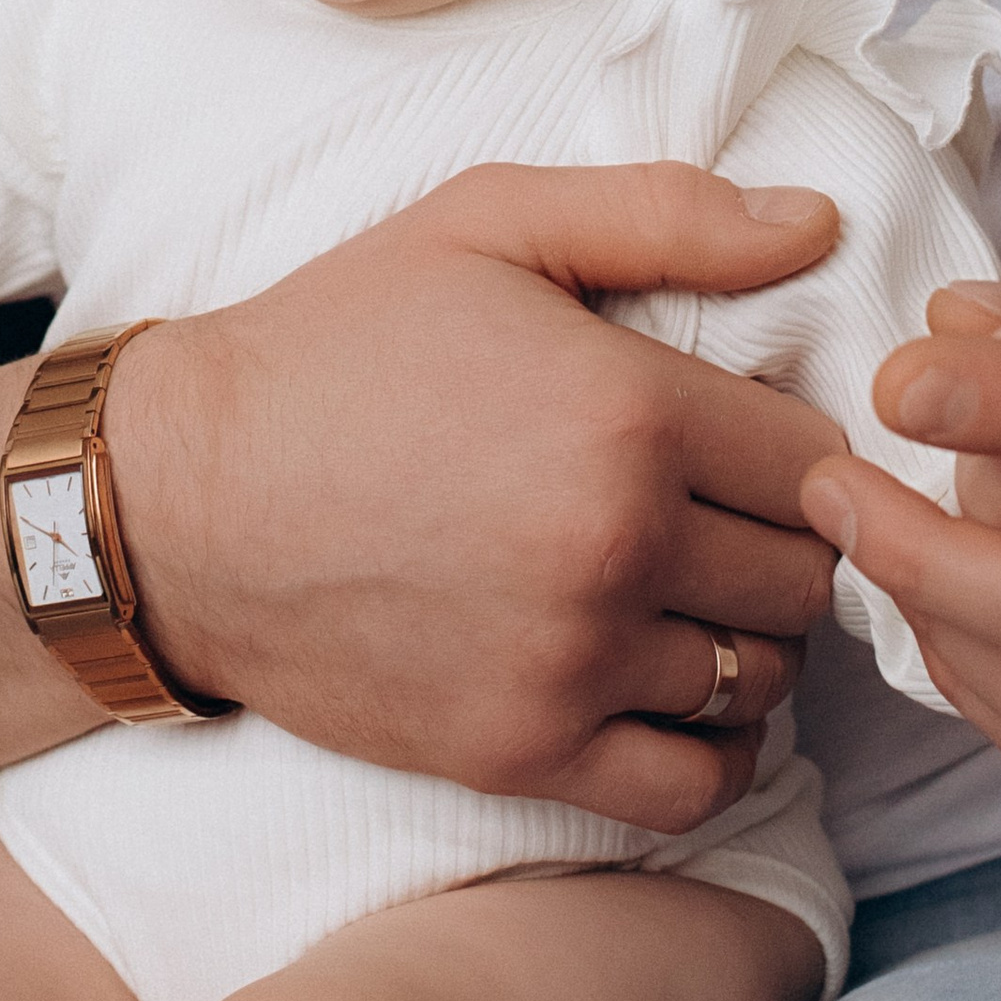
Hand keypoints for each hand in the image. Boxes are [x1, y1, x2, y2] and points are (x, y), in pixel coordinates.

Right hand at [105, 161, 848, 833]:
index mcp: (626, 413)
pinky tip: (670, 685)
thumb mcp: (489, 224)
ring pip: (759, 676)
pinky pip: (697, 785)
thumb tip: (818, 226)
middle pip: (804, 572)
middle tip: (719, 509)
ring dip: (744, 635)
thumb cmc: (339, 342)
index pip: (816, 459)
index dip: (794, 440)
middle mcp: (616, 547)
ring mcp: (570, 663)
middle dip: (781, 537)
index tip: (743, 434)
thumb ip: (667, 215)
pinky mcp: (522, 753)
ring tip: (687, 587)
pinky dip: (712, 745)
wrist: (183, 498)